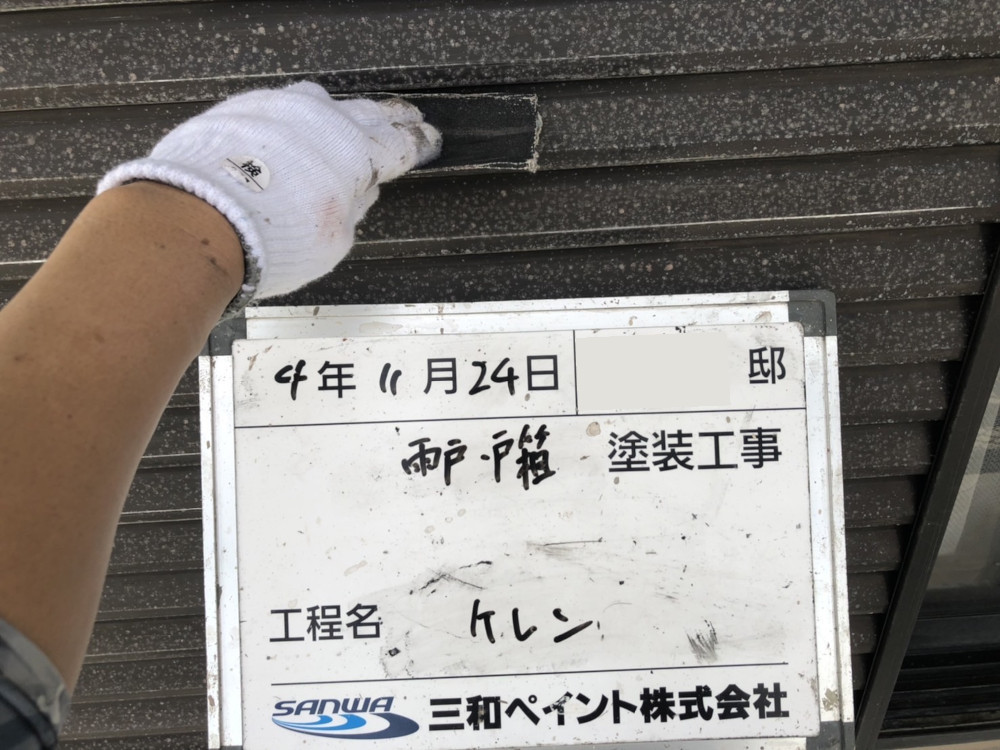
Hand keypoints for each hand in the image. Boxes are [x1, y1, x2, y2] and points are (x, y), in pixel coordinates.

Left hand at [97, 82, 440, 310]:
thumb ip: (352, 208)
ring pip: (325, 103)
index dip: (417, 143)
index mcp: (357, 154)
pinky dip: (299, 116)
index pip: (400, 144)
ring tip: (355, 116)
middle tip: (407, 118)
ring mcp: (281, 109)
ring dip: (344, 111)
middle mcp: (323, 123)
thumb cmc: (266, 235)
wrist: (198, 218)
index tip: (427, 139)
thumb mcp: (333, 240)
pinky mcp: (242, 108)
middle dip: (392, 118)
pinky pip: (282, 105)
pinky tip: (297, 122)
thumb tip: (359, 194)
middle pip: (369, 115)